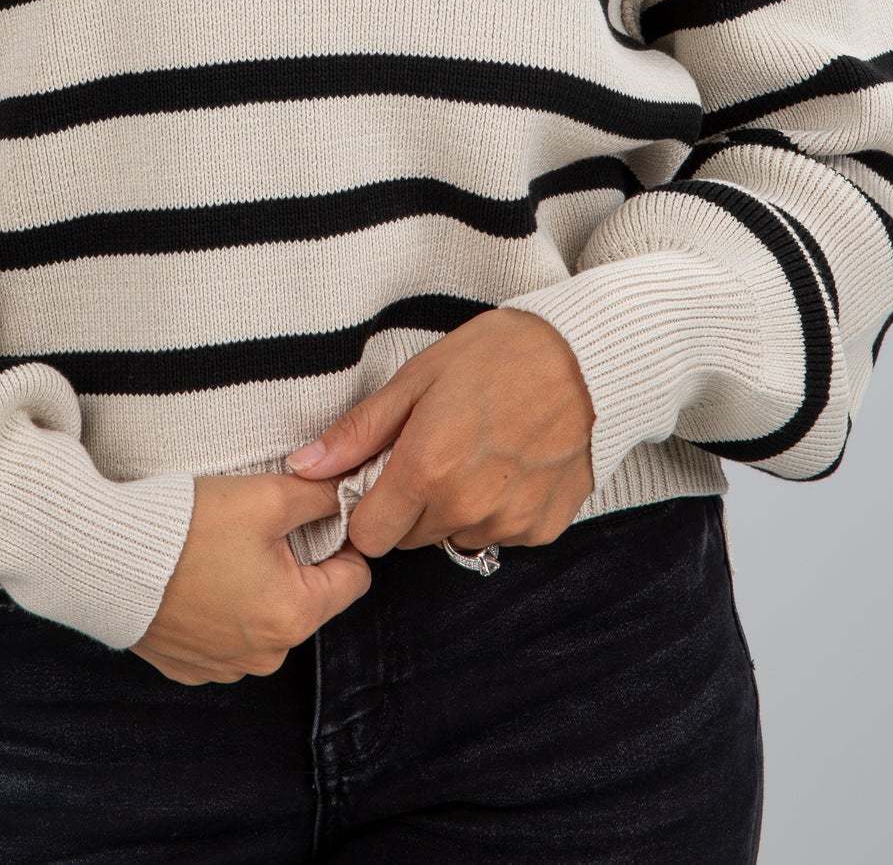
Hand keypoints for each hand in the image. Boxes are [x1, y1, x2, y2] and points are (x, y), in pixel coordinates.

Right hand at [130, 472, 371, 685]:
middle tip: (254, 530)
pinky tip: (195, 579)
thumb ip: (321, 496)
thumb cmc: (189, 527)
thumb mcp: (267, 496)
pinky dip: (220, 610)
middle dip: (293, 565)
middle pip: (308, 600)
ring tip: (219, 552)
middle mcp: (266, 657)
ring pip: (266, 620)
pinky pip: (226, 637)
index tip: (312, 517)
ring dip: (255, 589)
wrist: (106, 556)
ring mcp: (225, 669)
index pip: (353, 578)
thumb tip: (351, 493)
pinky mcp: (190, 668)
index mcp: (294, 618)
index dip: (340, 540)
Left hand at [287, 309, 594, 555]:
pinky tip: (509, 464)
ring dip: (453, 508)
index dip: (367, 509)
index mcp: (427, 468)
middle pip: (410, 538)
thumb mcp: (418, 377)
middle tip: (433, 450)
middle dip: (410, 504)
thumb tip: (304, 467)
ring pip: (454, 537)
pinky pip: (498, 534)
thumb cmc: (499, 355)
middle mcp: (466, 507)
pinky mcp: (542, 528)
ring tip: (476, 451)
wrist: (588, 358)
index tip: (380, 479)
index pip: (370, 536)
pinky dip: (496, 509)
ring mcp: (508, 522)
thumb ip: (360, 431)